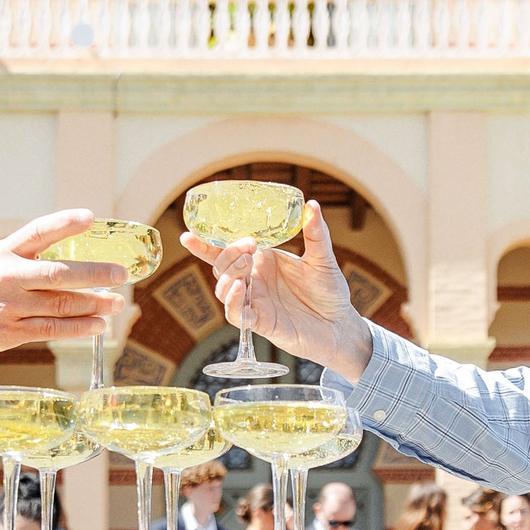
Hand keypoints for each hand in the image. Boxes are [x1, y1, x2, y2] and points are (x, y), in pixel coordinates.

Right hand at [0, 210, 125, 356]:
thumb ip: (32, 253)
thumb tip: (80, 254)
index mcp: (6, 252)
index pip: (37, 232)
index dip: (64, 223)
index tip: (90, 217)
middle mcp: (8, 277)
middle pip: (57, 275)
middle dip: (93, 274)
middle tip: (120, 273)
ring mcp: (10, 306)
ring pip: (59, 305)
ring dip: (93, 304)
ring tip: (116, 302)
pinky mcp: (11, 332)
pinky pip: (51, 330)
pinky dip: (78, 328)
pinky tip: (97, 325)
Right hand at [184, 201, 374, 381]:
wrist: (340, 324)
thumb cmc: (330, 291)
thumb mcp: (322, 258)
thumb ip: (315, 233)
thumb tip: (312, 205)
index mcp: (263, 261)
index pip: (228, 250)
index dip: (205, 244)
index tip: (189, 235)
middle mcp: (254, 280)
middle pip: (221, 267)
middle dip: (226, 255)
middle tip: (248, 249)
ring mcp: (255, 301)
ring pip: (223, 289)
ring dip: (228, 276)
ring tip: (246, 266)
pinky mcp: (260, 322)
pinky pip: (236, 314)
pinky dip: (233, 302)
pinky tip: (240, 288)